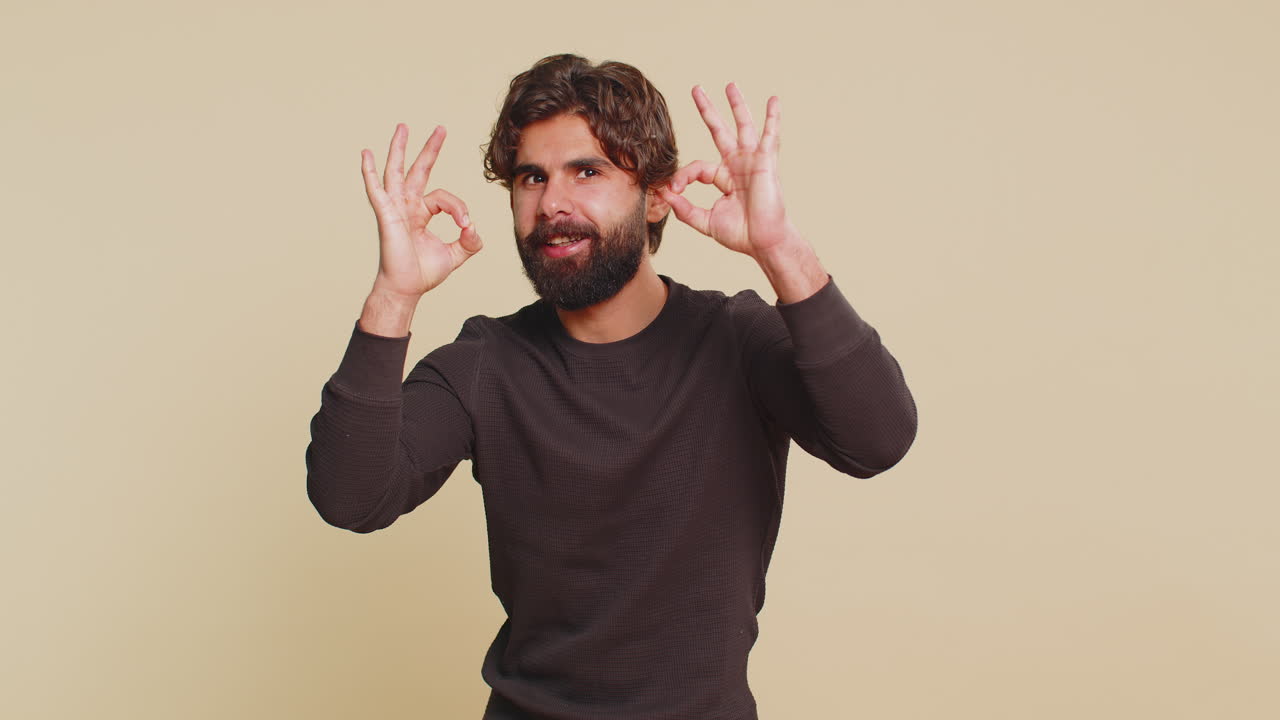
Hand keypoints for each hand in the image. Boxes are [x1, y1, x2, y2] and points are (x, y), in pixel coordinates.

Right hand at [360, 124, 481, 300]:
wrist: (407, 289)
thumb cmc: (423, 272)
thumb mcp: (455, 254)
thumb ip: (470, 241)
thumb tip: (474, 227)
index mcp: (422, 212)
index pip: (444, 198)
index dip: (458, 208)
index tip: (466, 225)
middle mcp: (408, 206)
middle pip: (419, 170)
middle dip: (430, 149)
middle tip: (441, 128)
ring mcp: (395, 208)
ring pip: (396, 172)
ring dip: (399, 149)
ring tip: (403, 127)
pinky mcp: (386, 216)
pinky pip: (376, 190)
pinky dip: (369, 173)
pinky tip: (365, 154)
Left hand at [660, 84, 798, 258]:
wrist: (764, 242)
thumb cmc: (742, 234)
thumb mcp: (706, 221)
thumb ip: (686, 210)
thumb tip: (665, 196)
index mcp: (724, 178)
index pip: (697, 167)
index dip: (682, 177)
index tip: (673, 190)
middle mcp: (737, 165)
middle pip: (719, 131)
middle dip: (708, 111)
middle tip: (696, 90)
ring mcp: (752, 161)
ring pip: (743, 126)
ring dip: (736, 105)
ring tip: (730, 85)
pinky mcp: (765, 162)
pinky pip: (770, 135)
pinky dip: (772, 118)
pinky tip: (773, 100)